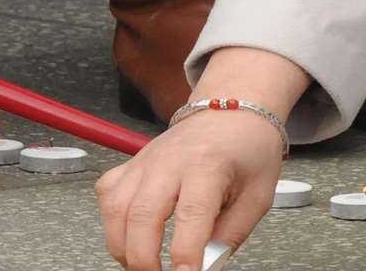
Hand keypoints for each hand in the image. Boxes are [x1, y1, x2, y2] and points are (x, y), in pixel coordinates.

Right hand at [96, 48, 309, 270]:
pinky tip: (131, 233)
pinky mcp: (131, 164)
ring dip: (123, 246)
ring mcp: (146, 161)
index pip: (192, 214)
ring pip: (116, 208)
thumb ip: (231, 235)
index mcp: (209, 164)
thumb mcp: (257, 196)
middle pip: (143, 214)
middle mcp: (171, 160)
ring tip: (144, 264)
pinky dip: (113, 223)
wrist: (232, 110)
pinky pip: (108, 196)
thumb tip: (206, 266)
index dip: (186, 253)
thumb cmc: (248, 149)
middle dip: (144, 258)